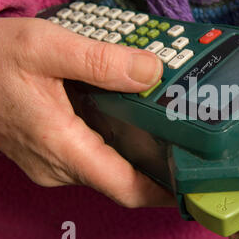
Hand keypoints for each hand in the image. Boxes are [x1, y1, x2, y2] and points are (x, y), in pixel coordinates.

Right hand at [0, 17, 174, 207]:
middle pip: (122, 178)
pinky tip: (132, 119)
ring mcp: (54, 161)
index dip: (162, 191)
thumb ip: (101, 61)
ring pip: (109, 166)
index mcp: (61, 146)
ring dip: (139, 152)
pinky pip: (94, 155)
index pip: (123, 187)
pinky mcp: (52, 151)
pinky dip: (118, 143)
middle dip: (158, 165)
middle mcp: (59, 164)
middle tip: (190, 142)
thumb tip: (150, 72)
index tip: (192, 183)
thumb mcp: (46, 47)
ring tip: (170, 127)